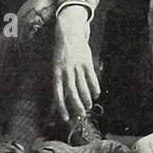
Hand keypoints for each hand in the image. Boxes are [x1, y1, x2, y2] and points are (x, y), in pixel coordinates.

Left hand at [51, 5, 99, 122]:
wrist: (68, 33)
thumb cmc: (62, 54)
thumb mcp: (57, 66)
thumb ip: (60, 81)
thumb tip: (63, 100)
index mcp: (56, 73)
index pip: (58, 94)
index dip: (62, 107)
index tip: (66, 118)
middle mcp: (66, 71)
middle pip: (72, 92)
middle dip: (77, 106)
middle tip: (81, 114)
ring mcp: (76, 66)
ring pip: (83, 87)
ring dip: (87, 98)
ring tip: (89, 105)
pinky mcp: (86, 62)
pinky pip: (91, 78)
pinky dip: (95, 87)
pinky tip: (97, 94)